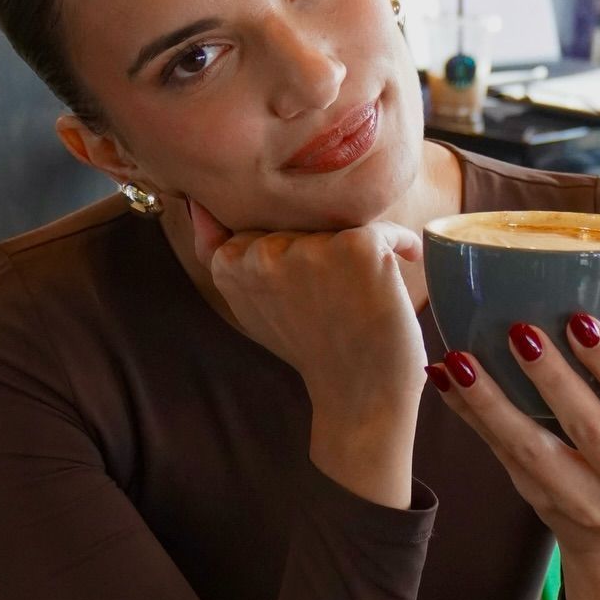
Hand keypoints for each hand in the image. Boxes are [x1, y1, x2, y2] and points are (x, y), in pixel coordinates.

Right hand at [189, 201, 426, 507]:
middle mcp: (262, 253)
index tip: (308, 286)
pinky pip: (383, 229)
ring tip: (365, 287)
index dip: (291, 251)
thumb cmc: (310, 348)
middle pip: (300, 214)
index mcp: (229, 264)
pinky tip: (403, 265)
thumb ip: (217, 253)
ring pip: (338, 219)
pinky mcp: (356, 247)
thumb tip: (195, 203)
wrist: (359, 397)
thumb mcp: (249, 304)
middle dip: (323, 243)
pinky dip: (401, 244)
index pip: (261, 219)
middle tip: (339, 290)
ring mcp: (308, 249)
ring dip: (359, 245)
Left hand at [427, 271, 599, 599]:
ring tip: (460, 360)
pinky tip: (443, 378)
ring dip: (491, 404)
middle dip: (552, 381)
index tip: (581, 320)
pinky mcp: (535, 499)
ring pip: (530, 451)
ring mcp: (578, 498)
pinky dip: (469, 416)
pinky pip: (498, 456)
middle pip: (587, 429)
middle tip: (519, 330)